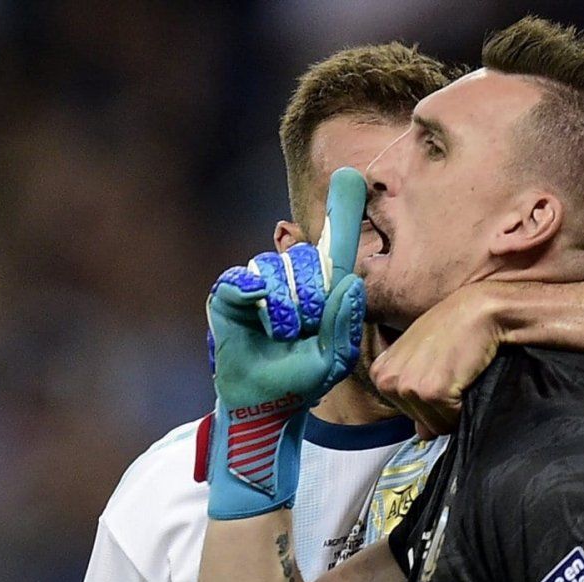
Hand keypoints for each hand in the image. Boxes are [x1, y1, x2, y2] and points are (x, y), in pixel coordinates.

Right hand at [203, 167, 366, 518]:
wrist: (262, 403)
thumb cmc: (300, 381)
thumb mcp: (334, 358)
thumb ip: (345, 322)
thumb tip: (350, 279)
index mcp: (322, 289)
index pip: (335, 246)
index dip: (343, 211)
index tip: (352, 176)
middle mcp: (291, 278)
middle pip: (309, 259)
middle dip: (313, 297)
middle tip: (306, 328)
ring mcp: (259, 283)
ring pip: (280, 270)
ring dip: (288, 308)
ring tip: (283, 335)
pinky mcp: (230, 293)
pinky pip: (248, 279)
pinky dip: (259, 299)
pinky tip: (260, 318)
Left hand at [369, 283, 504, 438]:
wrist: (478, 311)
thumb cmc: (452, 329)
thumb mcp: (421, 358)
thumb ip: (414, 394)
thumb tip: (422, 434)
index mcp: (380, 373)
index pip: (406, 413)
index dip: (429, 400)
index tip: (439, 374)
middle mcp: (387, 381)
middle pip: (420, 423)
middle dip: (440, 407)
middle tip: (450, 373)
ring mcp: (407, 387)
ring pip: (436, 425)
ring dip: (453, 408)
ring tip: (457, 374)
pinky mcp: (431, 393)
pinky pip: (451, 420)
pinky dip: (464, 406)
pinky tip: (464, 376)